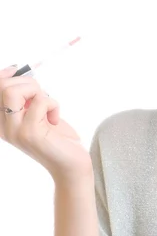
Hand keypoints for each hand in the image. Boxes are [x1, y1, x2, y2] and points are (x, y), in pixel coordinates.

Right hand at [0, 65, 93, 185]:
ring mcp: (14, 131)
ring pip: (12, 92)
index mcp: (1, 122)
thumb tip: (15, 71)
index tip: (17, 70)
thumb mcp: (36, 112)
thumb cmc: (56, 137)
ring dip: (36, 91)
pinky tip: (55, 118)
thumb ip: (25, 97)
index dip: (3, 76)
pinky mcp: (30, 133)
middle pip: (2, 87)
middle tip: (42, 97)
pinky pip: (39, 101)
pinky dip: (53, 104)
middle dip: (27, 83)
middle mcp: (3, 127)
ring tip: (46, 105)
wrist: (70, 164)